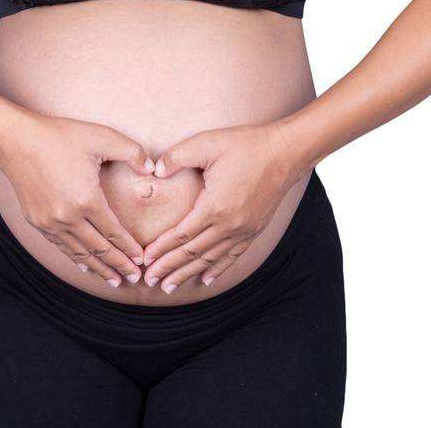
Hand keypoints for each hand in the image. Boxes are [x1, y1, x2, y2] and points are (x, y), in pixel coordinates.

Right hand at [0, 113, 151, 288]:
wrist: (15, 140)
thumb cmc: (58, 136)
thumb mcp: (101, 136)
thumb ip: (132, 152)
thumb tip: (151, 169)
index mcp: (87, 200)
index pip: (114, 233)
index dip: (130, 249)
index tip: (141, 260)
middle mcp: (68, 218)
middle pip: (100, 250)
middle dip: (120, 266)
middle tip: (135, 278)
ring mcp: (50, 222)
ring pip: (80, 253)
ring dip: (99, 268)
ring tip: (114, 280)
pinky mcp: (36, 221)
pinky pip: (61, 246)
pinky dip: (76, 259)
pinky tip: (85, 265)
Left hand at [136, 122, 302, 293]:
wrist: (285, 152)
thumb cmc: (245, 145)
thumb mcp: (206, 143)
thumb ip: (176, 157)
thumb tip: (155, 171)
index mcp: (215, 207)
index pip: (181, 235)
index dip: (161, 249)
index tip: (145, 260)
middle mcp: (229, 225)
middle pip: (193, 253)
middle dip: (169, 268)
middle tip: (150, 281)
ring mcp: (244, 230)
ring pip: (211, 259)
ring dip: (188, 273)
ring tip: (170, 286)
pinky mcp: (254, 230)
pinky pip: (232, 256)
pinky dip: (217, 269)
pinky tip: (205, 279)